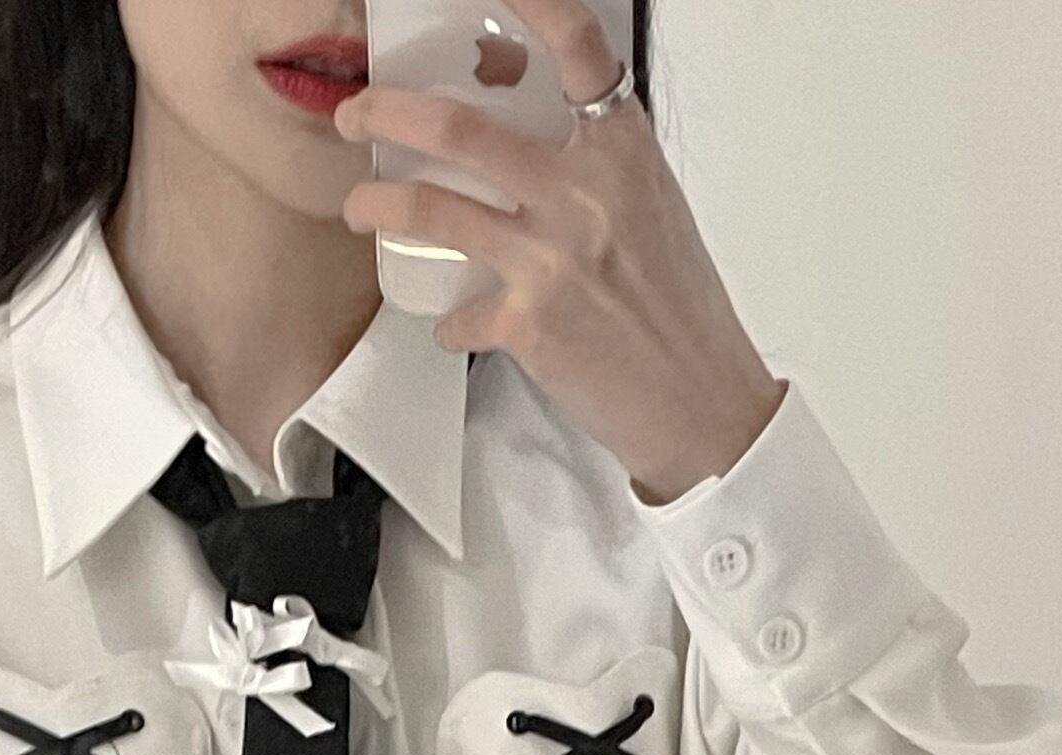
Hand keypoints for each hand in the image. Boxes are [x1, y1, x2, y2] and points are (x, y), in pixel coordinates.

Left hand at [333, 0, 787, 504]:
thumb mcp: (650, 208)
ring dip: (377, 206)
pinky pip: (458, 314)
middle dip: (384, 112)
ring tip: (362, 209)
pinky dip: (450, 321)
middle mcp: (585, 193)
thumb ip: (593, 165)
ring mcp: (553, 260)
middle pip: (457, 128)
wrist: (704, 405)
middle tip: (357, 115)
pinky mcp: (530, 326)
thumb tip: (527, 142)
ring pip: (430, 211)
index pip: (574, 43)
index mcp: (622, 150)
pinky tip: (455, 323)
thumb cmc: (682, 313)